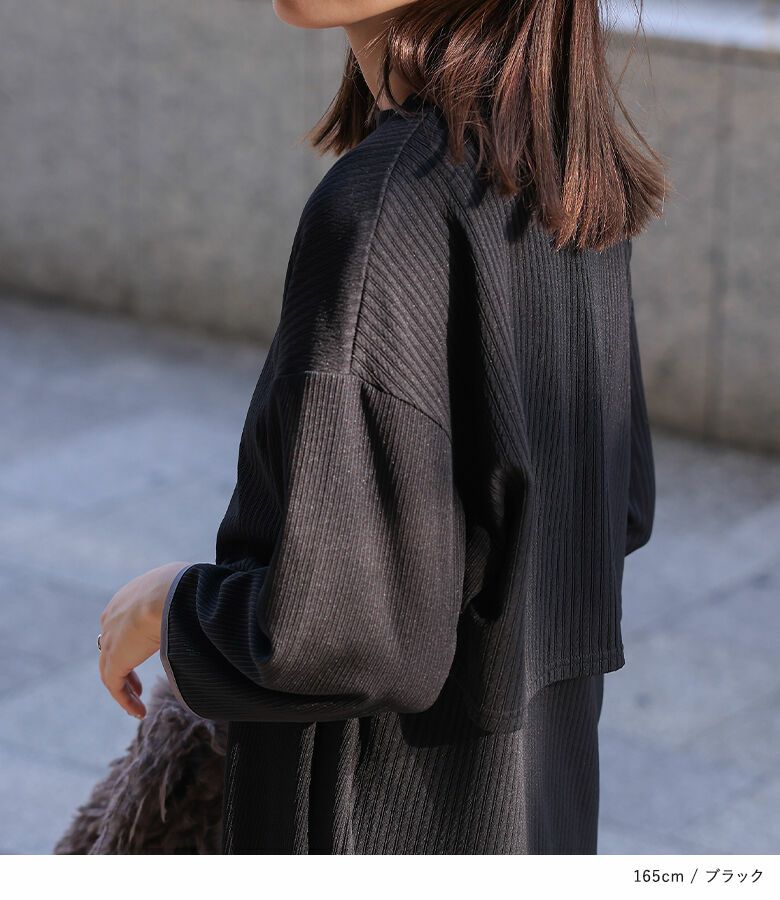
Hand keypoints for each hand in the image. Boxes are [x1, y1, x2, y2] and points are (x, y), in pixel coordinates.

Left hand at [98, 561, 189, 718]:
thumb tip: (203, 607)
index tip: (149, 654)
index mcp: (128, 597)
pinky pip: (115, 685)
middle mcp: (113, 617)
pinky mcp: (114, 660)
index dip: (134, 642)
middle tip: (138, 685)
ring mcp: (110, 639)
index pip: (124, 623)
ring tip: (139, 706)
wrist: (171, 593)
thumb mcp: (183, 589)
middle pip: (113, 647)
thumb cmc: (185, 587)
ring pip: (111, 669)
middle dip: (124, 667)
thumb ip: (185, 602)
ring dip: (126, 688)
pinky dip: (126, 699)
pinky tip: (139, 711)